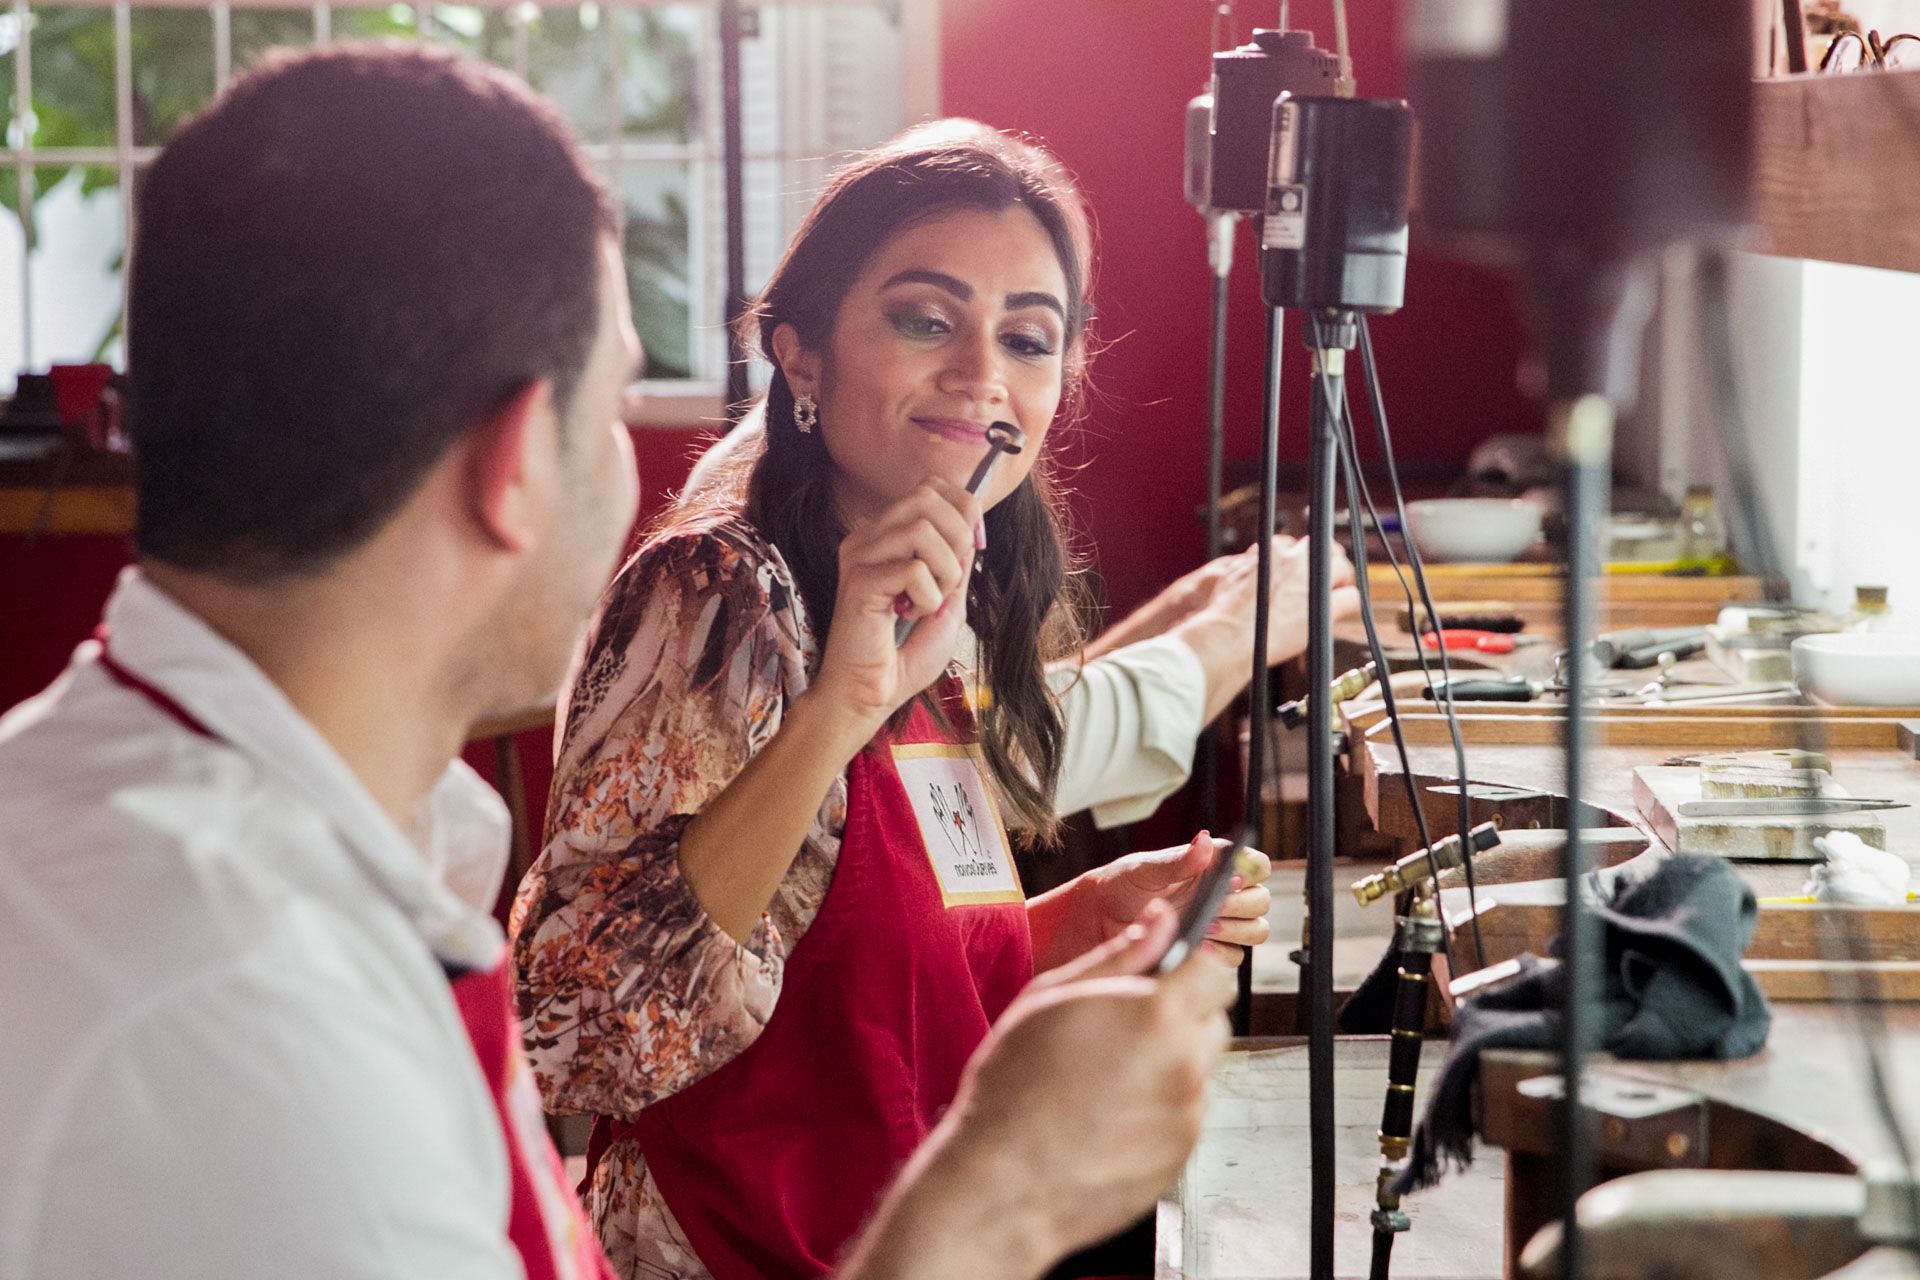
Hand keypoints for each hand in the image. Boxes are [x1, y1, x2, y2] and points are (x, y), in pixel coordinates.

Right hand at [808, 477, 982, 741]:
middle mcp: (868, 537)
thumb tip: (971, 524)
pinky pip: (915, 569)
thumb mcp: (947, 600)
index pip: (931, 486)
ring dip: (945, 571)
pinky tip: (909, 617)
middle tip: (950, 581)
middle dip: (958, 538)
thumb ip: (956, 560)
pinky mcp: (860, 581)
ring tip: (929, 602)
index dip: (965, 510)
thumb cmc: (903, 654)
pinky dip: (928, 598)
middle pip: (927, 497)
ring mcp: (860, 556)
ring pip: (923, 528)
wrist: (871, 695)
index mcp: (885, 535)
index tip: (973, 550)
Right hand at [935, 903, 1234, 1266]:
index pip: (1216, 970)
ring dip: (1170, 1063)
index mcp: (1157, 1014)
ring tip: (1108, 1078)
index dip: (1193, 968)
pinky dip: (1159, 1109)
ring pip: (1198, 1069)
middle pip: (1214, 1020)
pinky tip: (1109, 1114)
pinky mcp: (1181, 1156)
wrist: (1003, 1182)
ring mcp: (1187, 1116)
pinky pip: (1184, 1115)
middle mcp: (1185, 1064)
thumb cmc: (1014, 1087)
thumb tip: (1161, 922)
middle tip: (1125, 1028)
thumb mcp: (1052, 999)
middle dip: (1182, 1015)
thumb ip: (1117, 957)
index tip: (1169, 975)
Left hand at [1069, 831, 1271, 965]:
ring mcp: (1219, 925)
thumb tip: (1204, 841)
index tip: (1231, 877)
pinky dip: (1220, 953)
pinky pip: (1234, 957)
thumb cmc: (1121, 886)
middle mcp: (1222, 895)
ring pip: (1254, 930)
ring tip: (1204, 926)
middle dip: (1241, 904)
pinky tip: (1197, 946)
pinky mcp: (1209, 951)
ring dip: (1234, 929)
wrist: (1097, 922)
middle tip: (1214, 906)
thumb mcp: (1144, 869)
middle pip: (1261, 901)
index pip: (1256, 865)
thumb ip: (1177, 860)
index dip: (1252, 870)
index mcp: (1213, 867)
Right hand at [1188, 536, 1360, 667]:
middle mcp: (1295, 560)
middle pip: (1323, 548)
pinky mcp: (1324, 605)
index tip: (1298, 572)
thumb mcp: (1230, 576)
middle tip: (1324, 580)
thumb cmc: (1224, 614)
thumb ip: (1249, 564)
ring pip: (1342, 568)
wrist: (1227, 636)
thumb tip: (1254, 558)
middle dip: (1325, 562)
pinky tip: (1341, 612)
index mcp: (1272, 551)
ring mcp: (1311, 581)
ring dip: (1339, 580)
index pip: (1296, 545)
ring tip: (1333, 596)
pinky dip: (1349, 604)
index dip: (1299, 560)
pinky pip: (1352, 598)